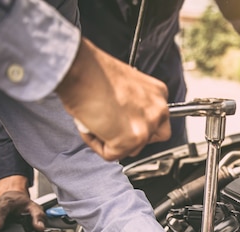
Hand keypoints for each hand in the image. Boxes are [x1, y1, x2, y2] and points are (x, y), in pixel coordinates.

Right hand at [55, 38, 171, 160]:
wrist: (81, 70)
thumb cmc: (94, 72)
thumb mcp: (125, 85)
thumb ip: (134, 104)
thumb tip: (124, 118)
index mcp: (158, 94)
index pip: (157, 121)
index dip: (136, 124)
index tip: (123, 123)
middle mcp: (159, 110)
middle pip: (150, 139)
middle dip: (129, 137)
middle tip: (110, 127)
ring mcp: (147, 127)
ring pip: (131, 149)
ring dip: (112, 141)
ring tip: (97, 122)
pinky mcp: (131, 140)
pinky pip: (112, 155)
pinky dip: (96, 144)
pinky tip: (91, 126)